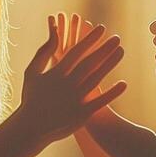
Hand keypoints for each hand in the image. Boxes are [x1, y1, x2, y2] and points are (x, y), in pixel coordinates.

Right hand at [17, 15, 126, 144]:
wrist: (31, 127)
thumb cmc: (31, 97)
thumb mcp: (32, 72)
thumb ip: (43, 52)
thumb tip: (53, 33)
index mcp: (56, 73)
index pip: (76, 52)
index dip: (89, 39)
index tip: (101, 29)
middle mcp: (67, 85)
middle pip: (89, 63)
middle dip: (104, 49)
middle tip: (117, 38)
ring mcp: (75, 99)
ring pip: (96, 78)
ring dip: (110, 65)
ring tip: (121, 52)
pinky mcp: (82, 114)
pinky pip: (100, 102)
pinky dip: (112, 93)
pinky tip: (123, 84)